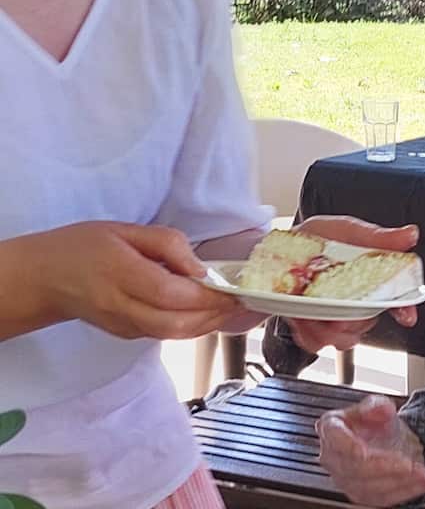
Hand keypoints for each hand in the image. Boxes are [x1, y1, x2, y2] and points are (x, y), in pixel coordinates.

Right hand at [18, 222, 238, 339]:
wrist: (43, 278)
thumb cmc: (82, 247)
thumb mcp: (124, 230)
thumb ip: (166, 244)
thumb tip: (200, 268)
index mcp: (119, 273)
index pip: (170, 294)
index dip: (206, 294)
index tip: (232, 286)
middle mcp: (120, 306)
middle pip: (175, 323)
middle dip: (214, 315)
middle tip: (240, 300)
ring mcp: (122, 325)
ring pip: (173, 335)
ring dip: (208, 324)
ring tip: (229, 306)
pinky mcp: (125, 334)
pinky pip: (164, 335)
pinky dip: (191, 327)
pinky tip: (206, 312)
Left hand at [284, 216, 419, 351]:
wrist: (271, 251)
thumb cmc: (311, 239)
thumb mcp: (345, 231)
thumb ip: (377, 236)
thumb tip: (410, 235)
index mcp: (369, 277)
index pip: (398, 297)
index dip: (405, 308)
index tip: (405, 316)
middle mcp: (355, 299)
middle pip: (369, 323)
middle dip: (355, 321)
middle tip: (339, 309)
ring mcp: (334, 315)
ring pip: (345, 339)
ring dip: (330, 330)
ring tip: (314, 313)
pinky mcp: (311, 326)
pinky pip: (317, 343)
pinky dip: (309, 335)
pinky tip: (302, 319)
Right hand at [318, 395, 424, 505]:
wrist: (384, 439)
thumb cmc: (374, 422)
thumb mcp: (378, 406)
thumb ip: (378, 405)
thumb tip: (383, 409)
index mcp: (331, 428)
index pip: (336, 438)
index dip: (349, 447)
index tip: (364, 452)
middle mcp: (333, 457)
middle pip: (355, 468)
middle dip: (386, 467)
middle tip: (410, 464)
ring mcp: (344, 478)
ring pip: (369, 487)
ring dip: (399, 482)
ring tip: (422, 474)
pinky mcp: (360, 494)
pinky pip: (380, 499)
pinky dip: (404, 492)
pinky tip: (421, 484)